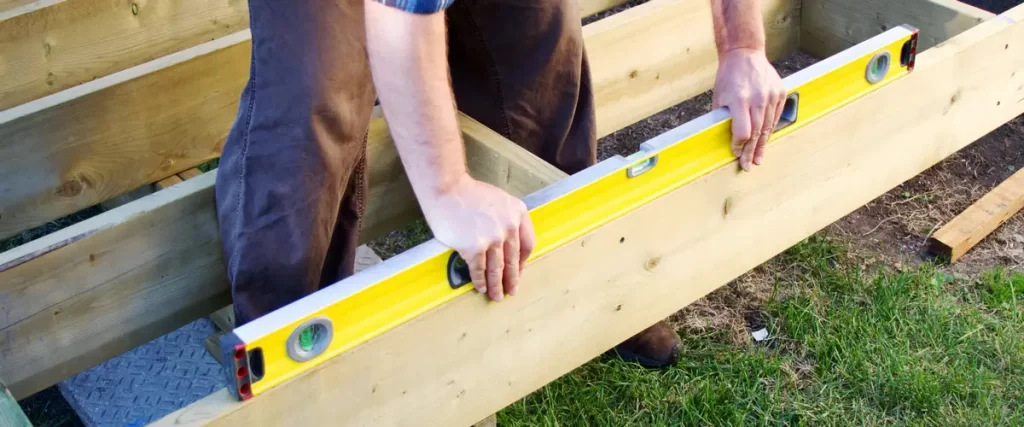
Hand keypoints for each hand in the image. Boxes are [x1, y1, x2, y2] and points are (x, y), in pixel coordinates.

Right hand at [421, 173, 535, 301]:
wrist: (447, 189)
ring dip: (496, 285)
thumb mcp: (499, 201)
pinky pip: (479, 269)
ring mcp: (492, 238)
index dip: (523, 262)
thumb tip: (505, 245)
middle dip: (511, 279)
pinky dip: (480, 281)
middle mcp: (509, 227)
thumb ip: (506, 220)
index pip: (527, 244)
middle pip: (513, 260)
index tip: (519, 272)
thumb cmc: (468, 193)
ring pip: (497, 268)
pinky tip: (480, 287)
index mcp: (518, 213)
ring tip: (496, 296)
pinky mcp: (474, 248)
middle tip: (511, 291)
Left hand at [712, 47, 786, 170]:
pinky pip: (776, 116)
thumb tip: (725, 140)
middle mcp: (758, 98)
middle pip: (757, 132)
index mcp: (740, 99)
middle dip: (751, 151)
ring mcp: (771, 95)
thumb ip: (723, 118)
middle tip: (748, 165)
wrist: (744, 53)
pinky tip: (765, 140)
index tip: (735, 152)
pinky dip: (770, 129)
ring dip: (763, 144)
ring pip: (768, 126)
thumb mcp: (719, 97)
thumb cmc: (728, 77)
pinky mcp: (780, 92)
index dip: (739, 144)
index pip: (743, 131)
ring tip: (758, 158)